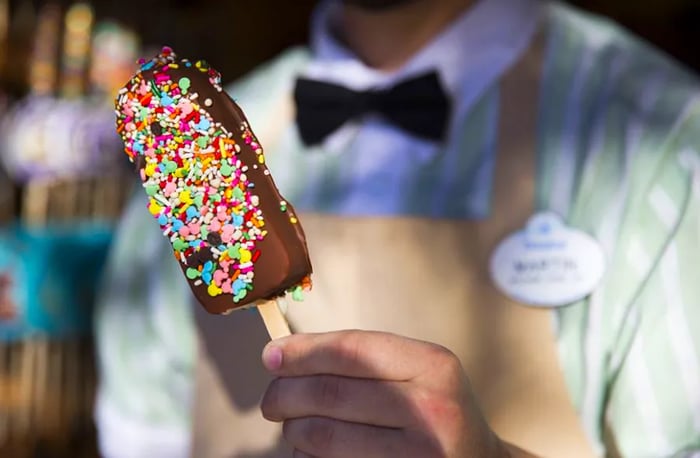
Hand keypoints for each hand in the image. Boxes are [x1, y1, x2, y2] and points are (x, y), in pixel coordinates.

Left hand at [260, 330, 524, 457]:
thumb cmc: (434, 412)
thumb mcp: (418, 372)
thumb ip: (362, 359)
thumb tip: (278, 355)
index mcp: (433, 366)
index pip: (350, 351)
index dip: (301, 352)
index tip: (270, 356)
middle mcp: (430, 410)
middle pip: (329, 395)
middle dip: (285, 395)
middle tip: (272, 401)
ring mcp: (418, 456)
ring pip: (323, 438)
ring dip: (293, 431)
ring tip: (292, 427)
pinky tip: (310, 452)